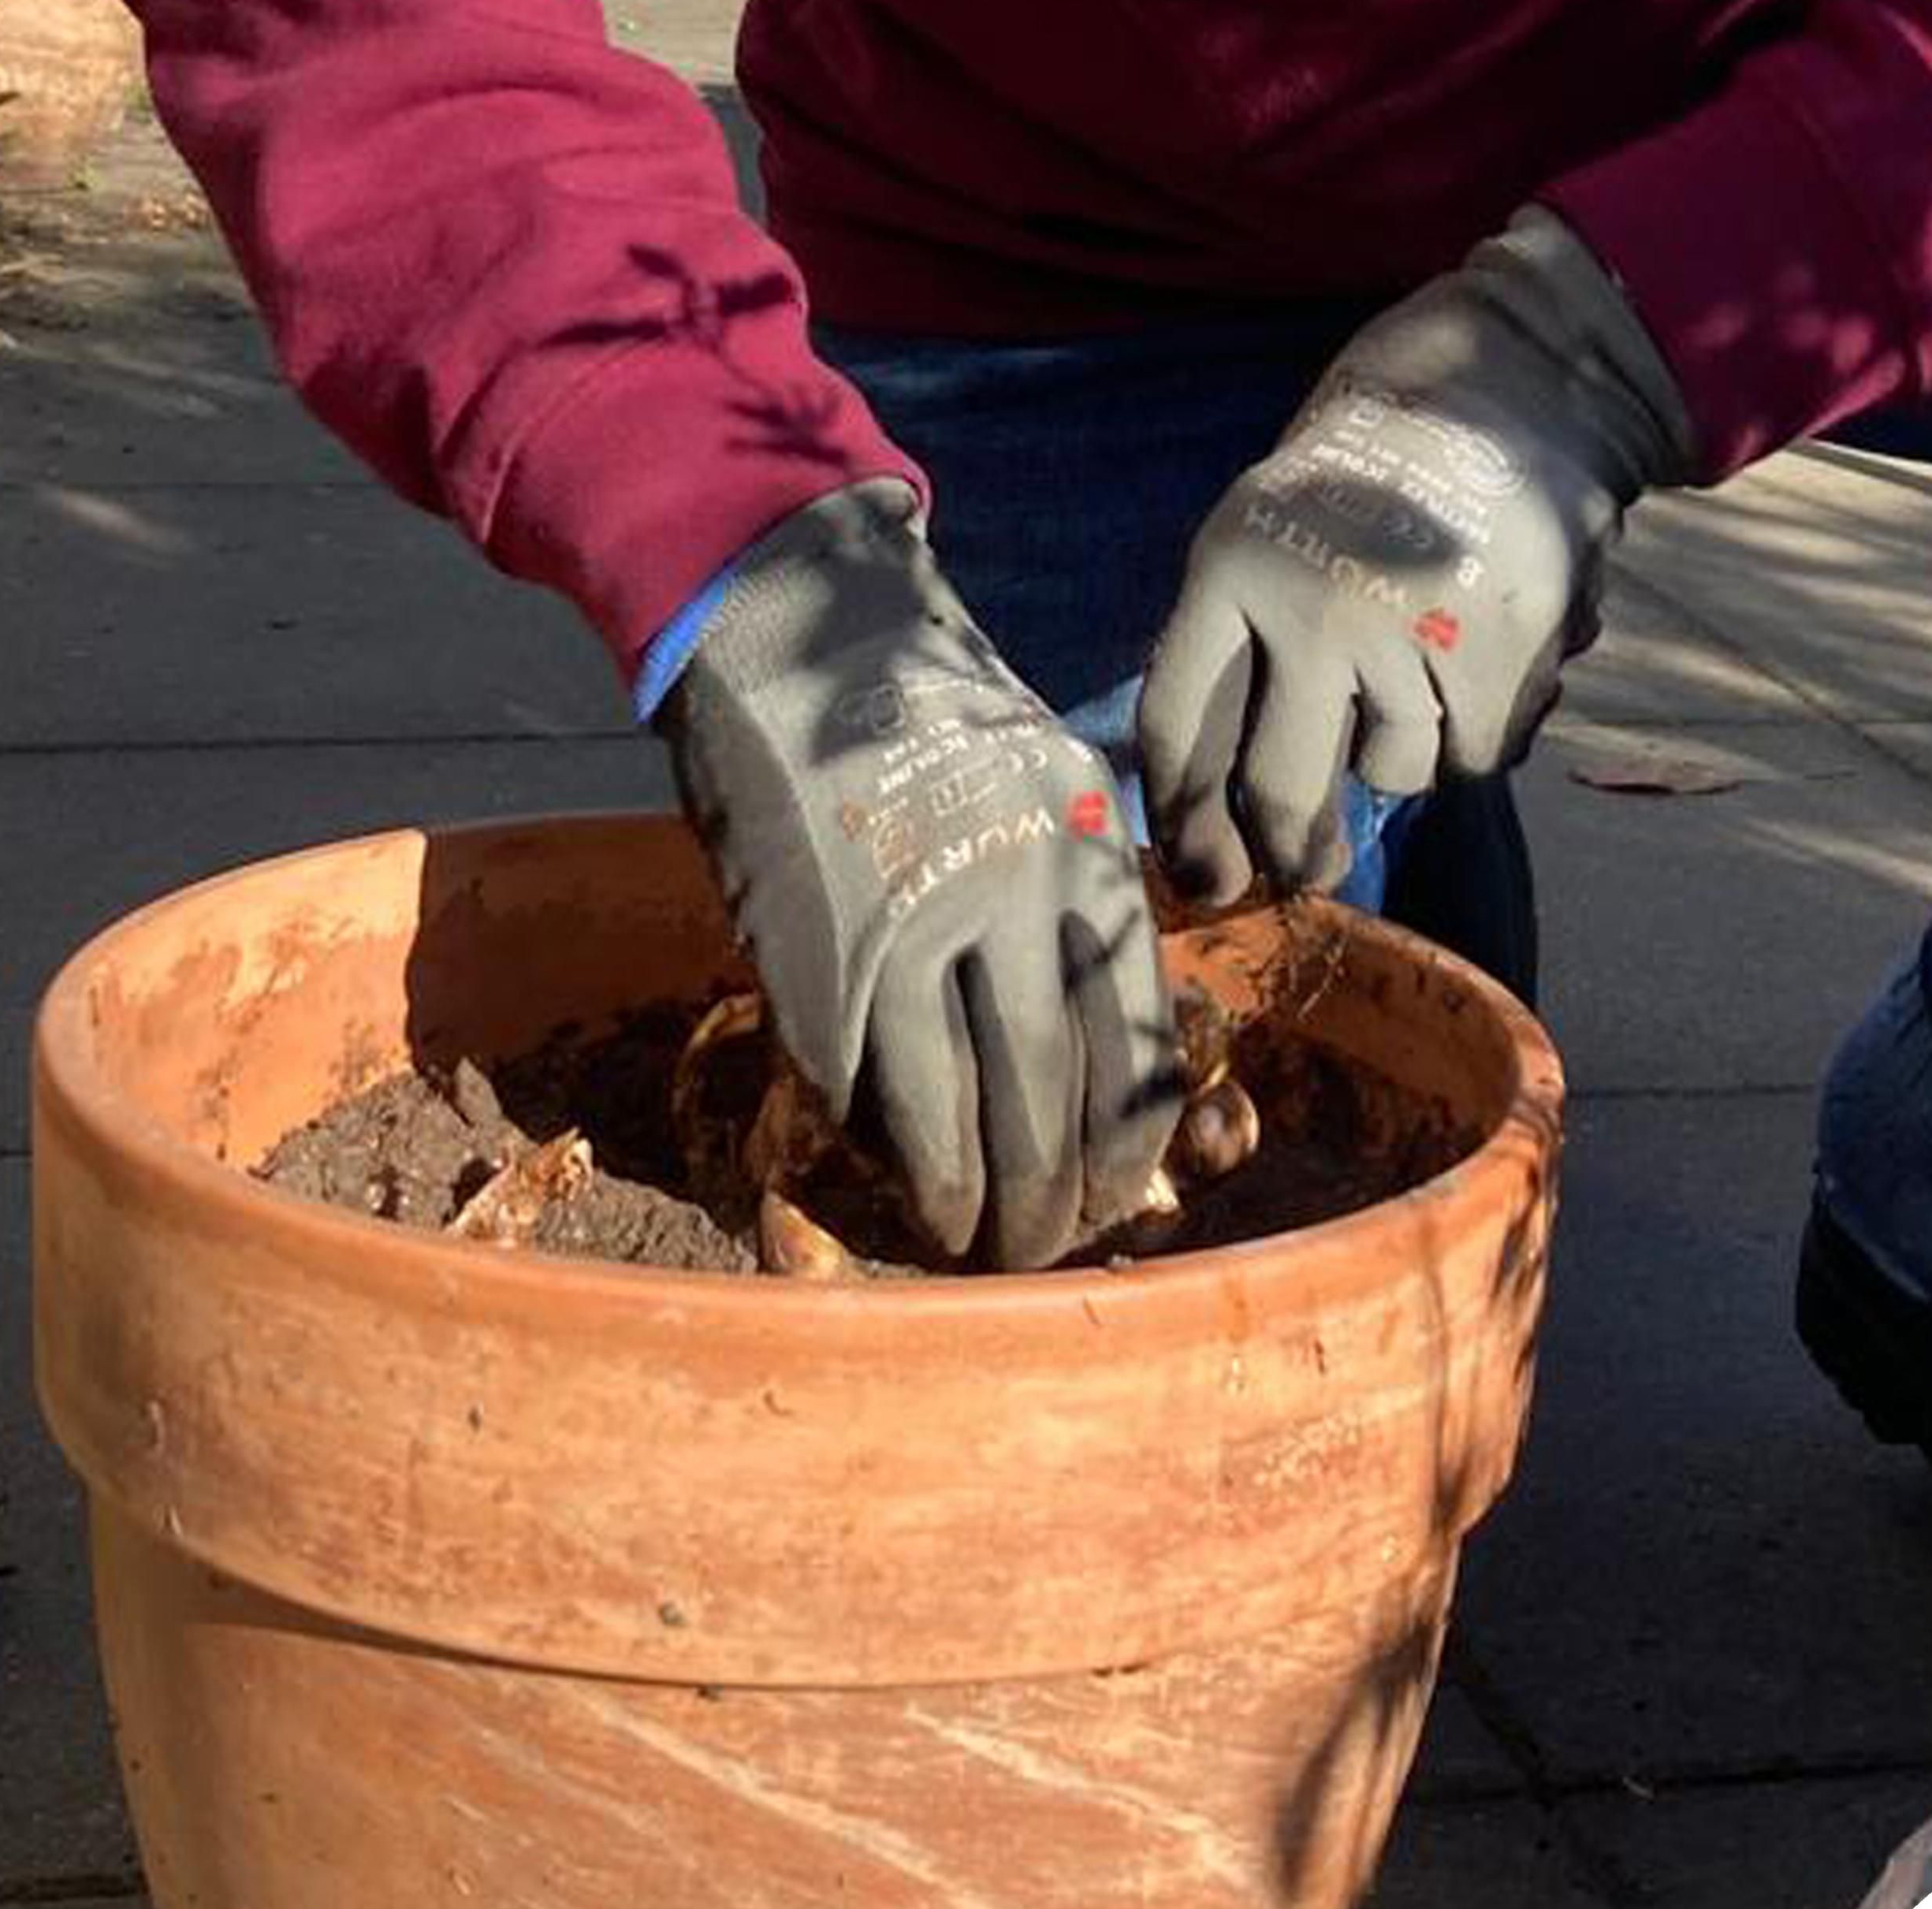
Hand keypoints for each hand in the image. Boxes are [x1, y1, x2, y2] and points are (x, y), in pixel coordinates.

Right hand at [659, 482, 1182, 1269]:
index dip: (1127, 1150)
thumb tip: (1086, 1058)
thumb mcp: (1050, 792)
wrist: (796, 635)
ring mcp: (909, 926)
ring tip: (971, 1242)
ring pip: (957, 1107)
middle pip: (1051, 1093)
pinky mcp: (815, 948)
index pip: (1135, 1045)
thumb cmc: (933, 723)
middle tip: (1043, 1251)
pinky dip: (881, 1145)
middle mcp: (1014, 897)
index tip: (1115, 1202)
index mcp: (1091, 859)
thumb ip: (1078, 911)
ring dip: (968, 1198)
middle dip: (1052, 1198)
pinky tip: (897, 1180)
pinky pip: (860, 1079)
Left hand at [1139, 207, 1694, 903]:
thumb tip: (1218, 822)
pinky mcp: (1503, 649)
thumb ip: (1240, 653)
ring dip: (1405, 750)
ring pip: (1393, 771)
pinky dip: (1481, 729)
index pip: (1180, 728)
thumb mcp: (1266, 535)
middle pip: (1279, 787)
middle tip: (1308, 869)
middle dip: (1293, 852)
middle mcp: (1312, 603)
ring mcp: (1410, 629)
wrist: (1509, 380)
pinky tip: (1485, 659)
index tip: (1205, 881)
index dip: (1185, 823)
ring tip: (1424, 665)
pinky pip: (1474, 757)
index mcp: (1230, 568)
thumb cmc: (1366, 480)